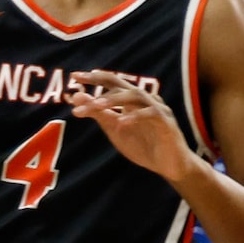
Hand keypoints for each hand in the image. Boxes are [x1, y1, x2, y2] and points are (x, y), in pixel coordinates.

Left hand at [68, 70, 198, 182]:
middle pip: (123, 86)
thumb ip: (98, 113)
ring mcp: (158, 110)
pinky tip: (122, 122)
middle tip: (80, 88)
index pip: (113, 83)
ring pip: (137, 96)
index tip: (75, 76)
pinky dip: (136, 116)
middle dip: (102, 84)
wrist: (169, 166)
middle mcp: (146, 100)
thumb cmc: (144, 146)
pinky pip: (152, 114)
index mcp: (133, 101)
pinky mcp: (168, 123)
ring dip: (115, 100)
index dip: (95, 78)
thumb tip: (76, 96)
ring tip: (96, 106)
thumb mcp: (114, 129)